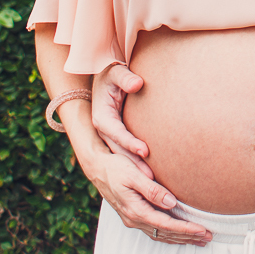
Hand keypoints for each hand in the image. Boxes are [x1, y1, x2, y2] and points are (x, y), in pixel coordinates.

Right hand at [82, 147, 210, 246]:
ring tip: (199, 239)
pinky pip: (155, 230)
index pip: (166, 224)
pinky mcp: (133, 216)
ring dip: (180, 238)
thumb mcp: (133, 175)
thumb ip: (152, 190)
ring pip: (160, 234)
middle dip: (187, 237)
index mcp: (135, 210)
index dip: (186, 229)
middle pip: (165, 233)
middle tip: (208, 237)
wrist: (97, 168)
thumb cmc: (116, 167)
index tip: (203, 230)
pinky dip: (169, 234)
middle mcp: (134, 218)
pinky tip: (179, 234)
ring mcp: (132, 219)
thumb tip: (171, 202)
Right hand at [93, 64, 151, 178]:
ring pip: (121, 155)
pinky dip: (136, 163)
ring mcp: (109, 135)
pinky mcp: (117, 137)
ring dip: (135, 168)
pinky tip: (151, 174)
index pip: (115, 132)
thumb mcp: (116, 72)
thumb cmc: (113, 73)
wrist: (107, 78)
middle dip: (133, 163)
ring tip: (153, 181)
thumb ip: (125, 77)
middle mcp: (103, 129)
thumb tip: (137, 83)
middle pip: (118, 150)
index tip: (145, 151)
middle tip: (150, 178)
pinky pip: (126, 153)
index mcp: (101, 116)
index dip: (129, 142)